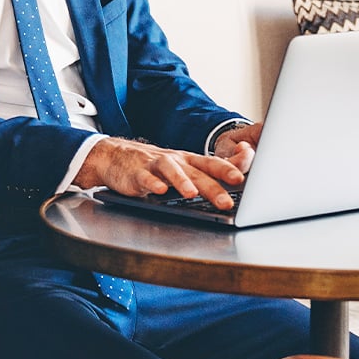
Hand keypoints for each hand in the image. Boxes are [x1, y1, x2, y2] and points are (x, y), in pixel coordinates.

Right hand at [73, 127, 259, 209]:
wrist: (116, 157)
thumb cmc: (154, 166)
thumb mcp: (181, 168)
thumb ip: (204, 175)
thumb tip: (236, 180)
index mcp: (188, 161)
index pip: (212, 163)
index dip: (227, 169)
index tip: (242, 178)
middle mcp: (175, 161)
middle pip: (196, 171)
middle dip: (212, 186)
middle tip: (226, 201)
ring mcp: (154, 165)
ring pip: (171, 170)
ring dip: (181, 181)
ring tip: (191, 194)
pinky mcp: (136, 173)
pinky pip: (145, 177)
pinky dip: (151, 184)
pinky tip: (158, 191)